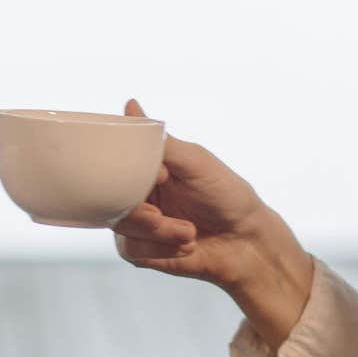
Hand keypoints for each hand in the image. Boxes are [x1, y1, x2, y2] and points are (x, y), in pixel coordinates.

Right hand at [113, 100, 313, 348]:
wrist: (247, 242)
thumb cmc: (227, 195)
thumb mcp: (195, 161)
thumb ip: (159, 142)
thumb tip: (130, 105)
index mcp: (146, 167)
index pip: (113, 160)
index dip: (127, 169)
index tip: (163, 176)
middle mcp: (137, 192)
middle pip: (110, 196)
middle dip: (140, 209)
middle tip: (161, 214)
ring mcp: (136, 222)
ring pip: (120, 225)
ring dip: (158, 231)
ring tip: (189, 232)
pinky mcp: (140, 251)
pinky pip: (130, 249)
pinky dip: (160, 249)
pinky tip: (187, 245)